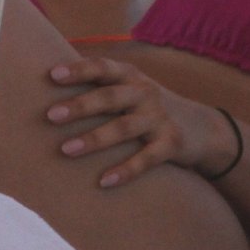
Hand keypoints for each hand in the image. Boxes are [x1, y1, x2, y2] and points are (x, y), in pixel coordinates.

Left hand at [45, 58, 237, 187]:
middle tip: (50, 115)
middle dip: (79, 106)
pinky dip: (125, 171)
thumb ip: (97, 83)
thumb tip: (45, 77)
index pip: (103, 67)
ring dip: (94, 139)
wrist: (204, 129)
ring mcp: (159, 119)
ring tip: (66, 150)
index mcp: (130, 76)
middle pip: (109, 97)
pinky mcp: (172, 145)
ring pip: (124, 129)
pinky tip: (103, 182)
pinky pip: (146, 159)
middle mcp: (144, 93)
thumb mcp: (129, 88)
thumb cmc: (147, 107)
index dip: (79, 69)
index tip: (53, 74)